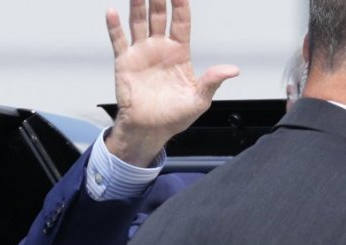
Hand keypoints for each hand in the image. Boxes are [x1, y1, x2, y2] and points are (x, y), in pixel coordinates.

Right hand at [105, 0, 238, 165]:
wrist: (148, 131)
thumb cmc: (173, 117)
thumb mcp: (199, 100)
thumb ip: (212, 81)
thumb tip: (233, 70)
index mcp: (179, 53)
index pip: (181, 21)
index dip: (181, 4)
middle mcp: (159, 48)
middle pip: (159, 15)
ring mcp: (141, 52)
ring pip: (139, 21)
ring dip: (138, 4)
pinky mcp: (125, 62)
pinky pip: (118, 40)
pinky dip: (114, 26)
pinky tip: (112, 11)